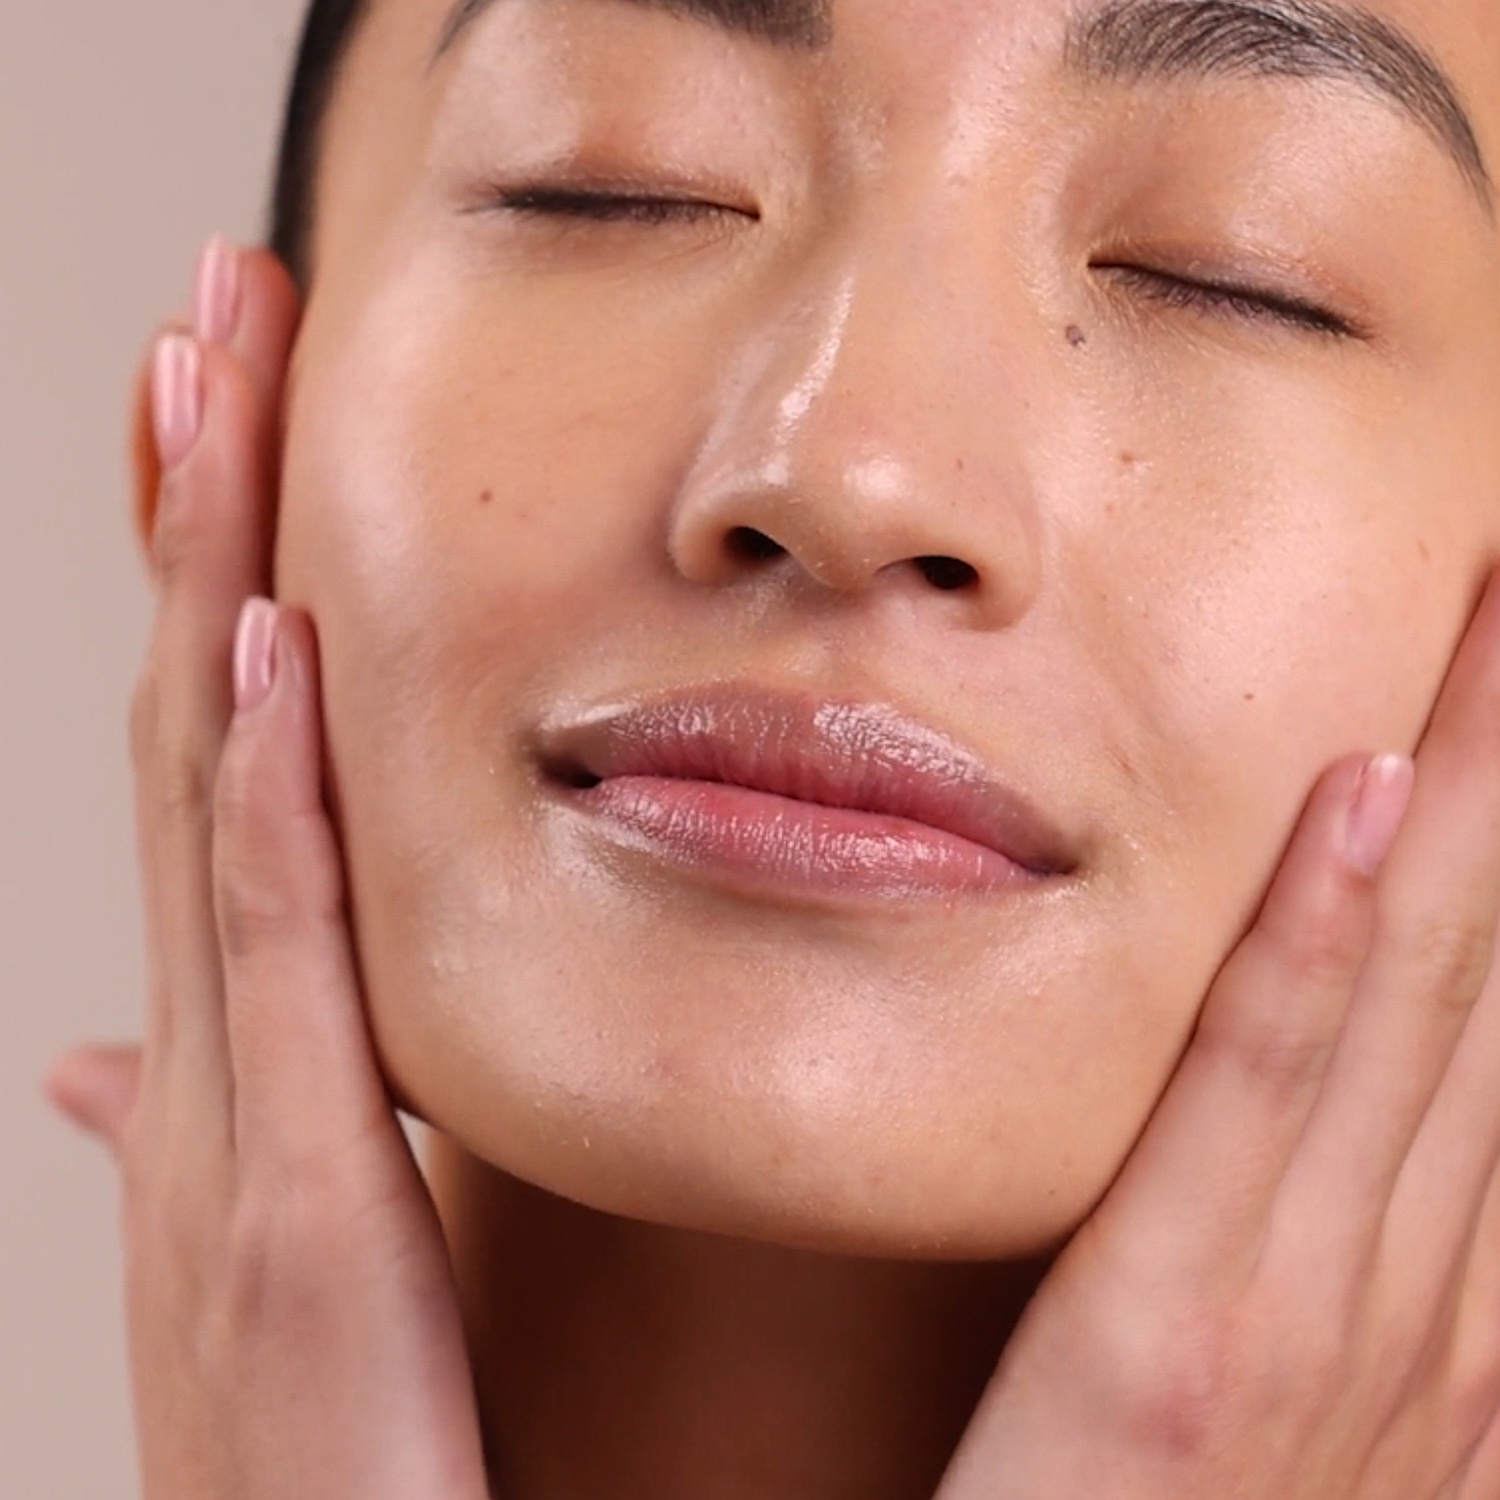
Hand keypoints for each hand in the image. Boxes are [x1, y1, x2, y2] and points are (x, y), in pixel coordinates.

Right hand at [42, 239, 488, 1499]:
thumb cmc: (323, 1443)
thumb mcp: (279, 1249)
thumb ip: (215, 1126)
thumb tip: (95, 1047)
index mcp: (217, 1058)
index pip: (206, 769)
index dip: (201, 583)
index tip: (215, 421)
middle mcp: (196, 1058)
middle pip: (193, 728)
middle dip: (194, 515)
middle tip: (205, 321)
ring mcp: (226, 1124)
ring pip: (211, 793)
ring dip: (212, 578)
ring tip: (210, 379)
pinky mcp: (295, 1209)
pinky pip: (281, 962)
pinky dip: (268, 797)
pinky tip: (281, 652)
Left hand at [937, 570, 1499, 1498]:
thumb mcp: (1287, 1417)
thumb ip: (1335, 1279)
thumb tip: (1384, 1123)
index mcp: (1441, 1324)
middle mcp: (1418, 1309)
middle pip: (1497, 980)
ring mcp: (1309, 1325)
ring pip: (1419, 1008)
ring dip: (1472, 795)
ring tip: (1497, 619)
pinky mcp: (1168, 1348)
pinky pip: (1255, 1109)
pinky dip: (1321, 950)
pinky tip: (1357, 800)